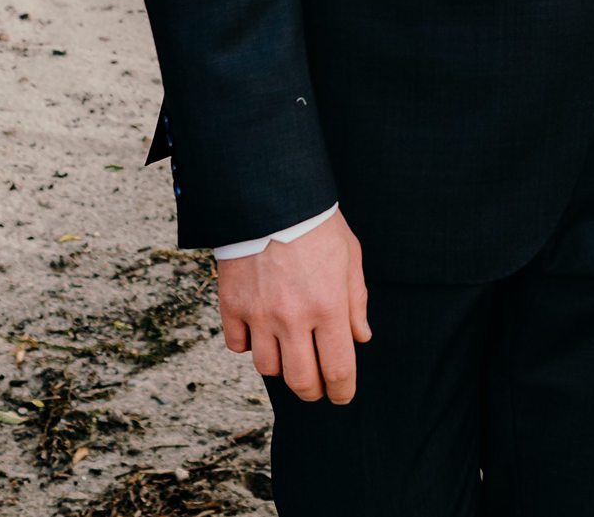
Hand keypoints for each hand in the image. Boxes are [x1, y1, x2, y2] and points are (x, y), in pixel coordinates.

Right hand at [215, 209, 369, 403]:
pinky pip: (238, 346)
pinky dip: (249, 346)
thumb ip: (356, 301)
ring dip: (281, 367)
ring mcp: (260, 315)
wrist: (270, 198)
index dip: (342, 390)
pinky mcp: (233, 306)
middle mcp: (293, 318)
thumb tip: (360, 337)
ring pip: (268, 369)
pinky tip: (260, 334)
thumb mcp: (350, 257)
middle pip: (301, 380)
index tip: (342, 395)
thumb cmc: (316, 225)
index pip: (337, 369)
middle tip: (317, 387)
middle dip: (313, 391)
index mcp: (328, 307)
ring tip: (290, 355)